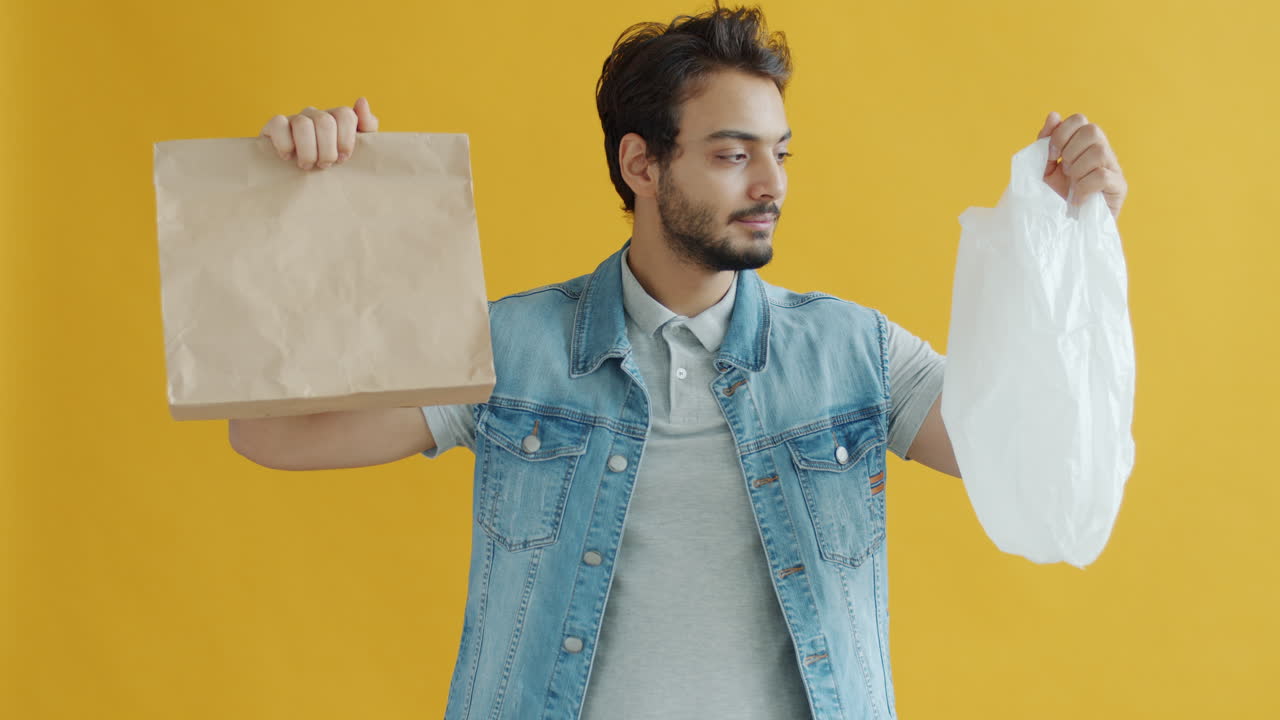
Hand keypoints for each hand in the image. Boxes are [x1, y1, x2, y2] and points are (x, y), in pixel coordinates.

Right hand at [259, 96, 378, 170]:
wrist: (299, 176)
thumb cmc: (332, 162)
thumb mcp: (357, 149)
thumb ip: (367, 126)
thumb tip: (361, 101)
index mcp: (336, 118)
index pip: (345, 115)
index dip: (346, 139)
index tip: (343, 158)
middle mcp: (316, 114)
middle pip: (325, 122)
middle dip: (327, 150)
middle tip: (325, 165)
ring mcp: (294, 119)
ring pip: (303, 124)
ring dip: (308, 151)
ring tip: (307, 165)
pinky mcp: (273, 126)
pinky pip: (278, 124)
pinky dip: (284, 143)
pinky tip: (287, 157)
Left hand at [1037, 112, 1126, 220]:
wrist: (1069, 224)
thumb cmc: (1059, 195)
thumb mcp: (1044, 168)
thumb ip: (1046, 143)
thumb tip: (1053, 115)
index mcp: (1085, 143)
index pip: (1079, 119)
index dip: (1061, 134)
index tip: (1052, 155)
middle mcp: (1103, 150)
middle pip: (1092, 130)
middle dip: (1071, 151)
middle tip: (1066, 170)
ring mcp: (1114, 167)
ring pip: (1098, 151)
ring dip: (1078, 169)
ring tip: (1072, 185)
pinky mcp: (1119, 187)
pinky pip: (1102, 176)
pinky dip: (1083, 188)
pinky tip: (1077, 199)